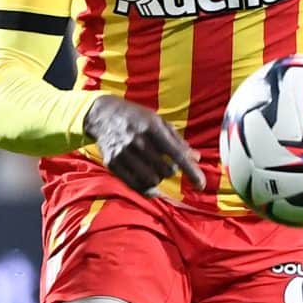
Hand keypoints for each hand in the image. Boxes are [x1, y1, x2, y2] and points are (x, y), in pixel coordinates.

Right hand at [83, 95, 201, 194]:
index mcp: (152, 128)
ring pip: (151, 179)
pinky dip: (146, 188)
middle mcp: (138, 141)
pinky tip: (149, 182)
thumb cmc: (136, 117)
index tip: (201, 185)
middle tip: (167, 164)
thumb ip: (177, 140)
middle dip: (171, 171)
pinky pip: (135, 185)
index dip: (191, 172)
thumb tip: (197, 157)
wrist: (102, 114)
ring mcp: (123, 153)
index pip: (177, 155)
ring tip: (154, 169)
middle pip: (166, 170)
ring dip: (158, 178)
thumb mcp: (158, 121)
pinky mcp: (112, 163)